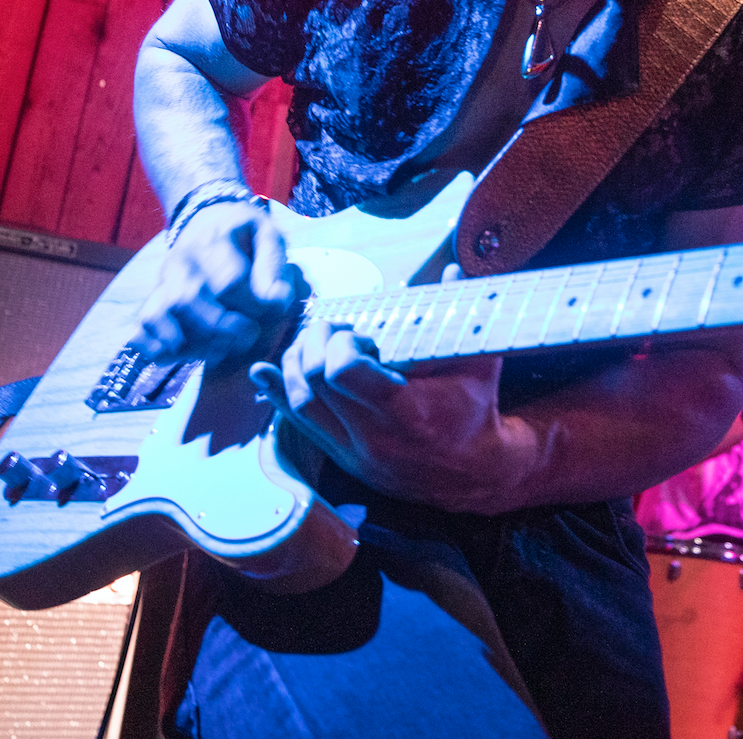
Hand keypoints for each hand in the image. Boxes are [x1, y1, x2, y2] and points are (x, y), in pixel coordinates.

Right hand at [133, 200, 304, 362]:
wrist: (204, 219)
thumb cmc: (242, 234)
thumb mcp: (266, 235)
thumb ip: (273, 266)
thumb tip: (275, 301)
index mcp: (212, 241)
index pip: (229, 282)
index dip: (254, 305)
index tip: (272, 309)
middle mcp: (180, 262)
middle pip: (188, 300)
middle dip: (221, 327)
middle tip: (248, 335)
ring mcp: (161, 283)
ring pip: (159, 315)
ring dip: (190, 341)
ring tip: (218, 349)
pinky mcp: (151, 302)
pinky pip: (140, 329)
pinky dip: (154, 347)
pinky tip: (179, 354)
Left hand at [252, 268, 532, 512]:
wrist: (474, 473)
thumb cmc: (475, 409)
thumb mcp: (478, 361)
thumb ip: (462, 315)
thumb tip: (450, 270)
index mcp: (408, 412)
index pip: (342, 372)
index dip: (340, 343)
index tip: (359, 334)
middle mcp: (375, 436)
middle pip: (314, 383)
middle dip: (314, 344)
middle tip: (333, 330)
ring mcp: (355, 451)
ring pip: (301, 405)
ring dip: (295, 365)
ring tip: (311, 342)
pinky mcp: (344, 458)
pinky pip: (300, 427)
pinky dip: (279, 395)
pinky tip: (264, 372)